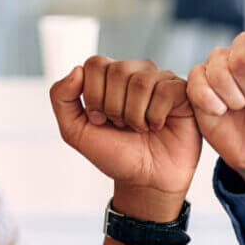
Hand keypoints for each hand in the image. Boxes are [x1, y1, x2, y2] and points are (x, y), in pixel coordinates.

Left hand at [51, 57, 201, 219]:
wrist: (145, 180)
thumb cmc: (115, 154)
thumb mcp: (76, 132)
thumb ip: (61, 99)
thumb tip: (76, 70)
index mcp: (110, 76)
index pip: (95, 64)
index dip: (94, 96)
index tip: (100, 120)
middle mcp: (136, 72)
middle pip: (118, 71)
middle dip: (114, 108)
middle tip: (122, 126)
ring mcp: (161, 80)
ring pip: (141, 81)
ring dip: (135, 115)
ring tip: (140, 128)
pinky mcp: (182, 92)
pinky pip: (165, 90)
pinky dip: (156, 116)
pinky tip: (158, 126)